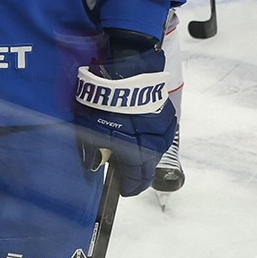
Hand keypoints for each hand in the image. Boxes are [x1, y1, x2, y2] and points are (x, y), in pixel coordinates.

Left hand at [73, 30, 176, 196]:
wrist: (123, 67)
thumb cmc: (102, 98)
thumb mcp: (89, 127)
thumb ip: (93, 150)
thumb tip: (94, 165)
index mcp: (136, 152)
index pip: (135, 180)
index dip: (128, 187)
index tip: (123, 190)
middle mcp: (154, 144)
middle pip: (148, 167)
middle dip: (138, 175)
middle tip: (128, 176)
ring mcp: (163, 127)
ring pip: (156, 150)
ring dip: (145, 154)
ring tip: (134, 154)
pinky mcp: (166, 111)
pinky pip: (160, 132)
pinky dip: (151, 137)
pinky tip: (142, 134)